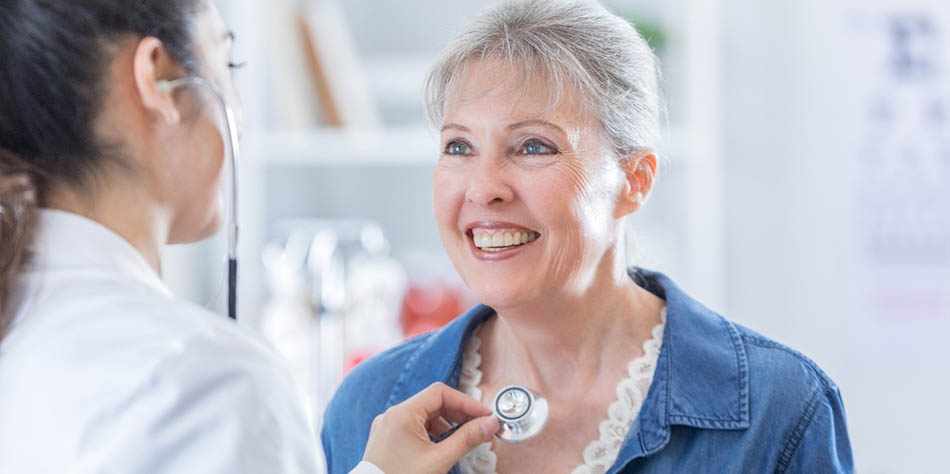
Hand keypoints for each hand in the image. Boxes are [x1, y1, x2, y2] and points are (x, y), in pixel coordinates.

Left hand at [362, 382, 500, 473]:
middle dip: (459, 414)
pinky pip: (414, 427)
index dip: (466, 402)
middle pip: (433, 402)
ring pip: (424, 415)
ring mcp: (387, 427)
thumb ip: (467, 439)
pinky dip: (432, 433)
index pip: (440, 393)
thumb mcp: (440, 460)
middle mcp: (392, 416)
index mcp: (402, 414)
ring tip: (463, 439)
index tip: (485, 415)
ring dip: (447, 424)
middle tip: (480, 426)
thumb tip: (489, 424)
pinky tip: (443, 446)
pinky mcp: (386, 439)